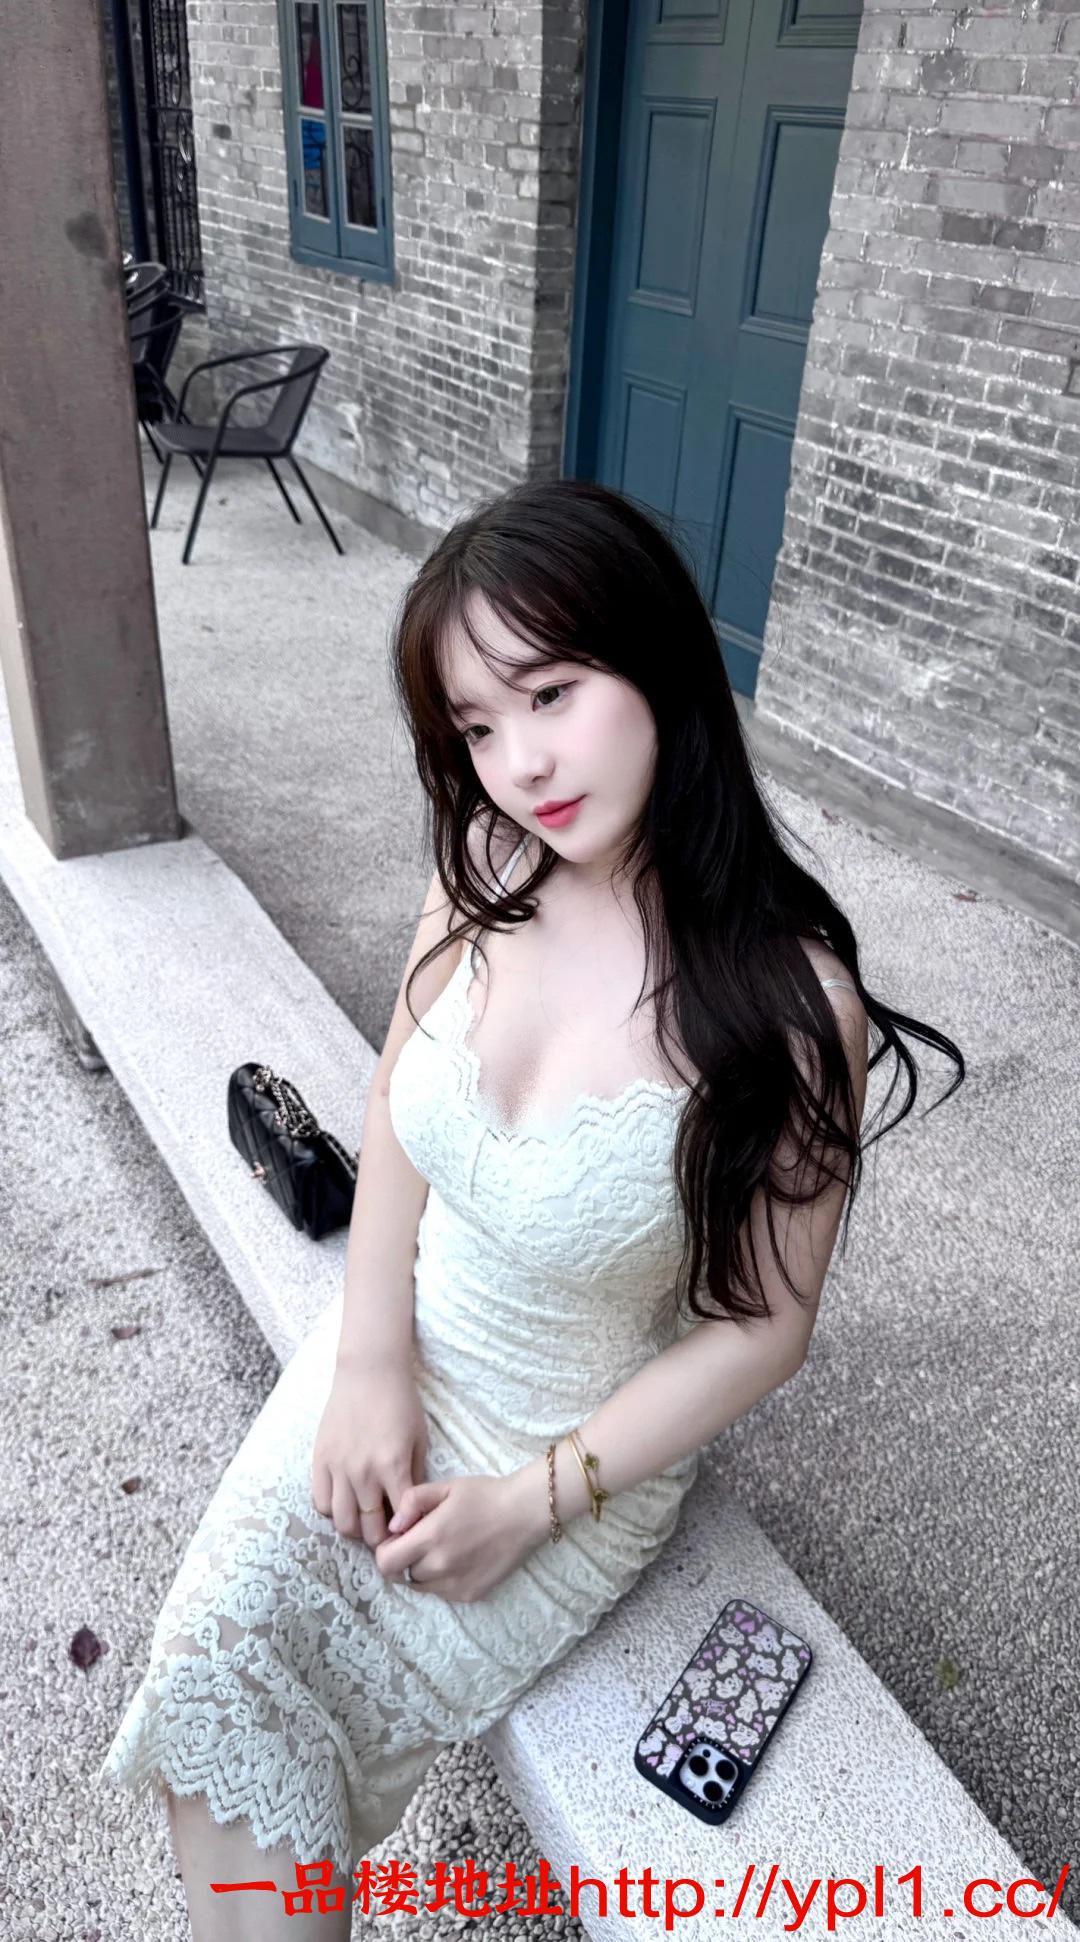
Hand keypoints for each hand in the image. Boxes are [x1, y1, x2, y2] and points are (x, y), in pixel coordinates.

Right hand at [310, 1351, 427, 1551]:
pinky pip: (320, 1502)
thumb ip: (416, 1477)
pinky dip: (333, 1510)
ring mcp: (338, 1468)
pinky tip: (345, 1500)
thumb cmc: (401, 1403)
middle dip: (380, 1539)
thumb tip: (413, 1510)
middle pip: (368, 1529)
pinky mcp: (319, 1460)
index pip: (399, 1520)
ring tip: (364, 1520)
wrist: (369, 1372)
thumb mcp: (419, 1439)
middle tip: (386, 1533)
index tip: (408, 1534)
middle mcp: (363, 1473)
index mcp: (393, 1467)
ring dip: (355, 1528)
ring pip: (341, 1523)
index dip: (405, 1533)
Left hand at [375, 1471, 546, 1603]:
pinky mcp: (470, 1595)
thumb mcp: (445, 1486)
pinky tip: (460, 1559)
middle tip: (423, 1541)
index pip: (385, 1562)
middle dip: (405, 1559)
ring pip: (421, 1586)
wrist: (524, 1513)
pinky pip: (443, 1593)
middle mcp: (439, 1568)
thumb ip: (412, 1501)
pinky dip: (443, 1580)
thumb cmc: (484, 1495)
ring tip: (444, 1549)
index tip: (401, 1536)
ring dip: (423, 1571)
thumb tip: (393, 1526)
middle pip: (402, 1575)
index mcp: (429, 1539)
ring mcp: (455, 1585)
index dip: (386, 1549)